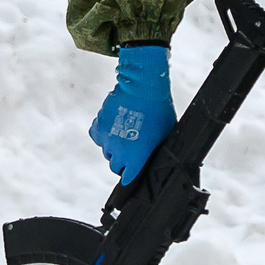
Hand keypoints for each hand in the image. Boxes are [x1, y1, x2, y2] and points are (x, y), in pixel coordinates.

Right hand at [89, 43, 174, 182]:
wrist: (142, 87)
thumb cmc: (159, 110)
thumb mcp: (166, 135)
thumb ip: (156, 149)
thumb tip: (156, 156)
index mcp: (135, 157)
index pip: (127, 177)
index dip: (131, 175)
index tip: (131, 173)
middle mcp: (118, 151)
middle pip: (115, 166)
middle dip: (123, 162)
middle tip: (131, 152)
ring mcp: (106, 138)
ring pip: (107, 151)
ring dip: (114, 147)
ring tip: (125, 136)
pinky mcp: (98, 125)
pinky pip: (99, 137)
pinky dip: (104, 135)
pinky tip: (114, 128)